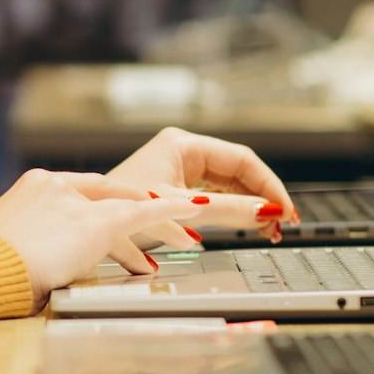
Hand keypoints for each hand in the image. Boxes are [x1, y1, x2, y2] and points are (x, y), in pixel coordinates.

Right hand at [0, 169, 204, 307]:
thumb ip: (22, 247)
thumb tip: (31, 268)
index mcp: (31, 187)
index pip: (77, 191)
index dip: (102, 204)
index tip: (117, 218)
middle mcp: (56, 186)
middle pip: (109, 192)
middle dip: (140, 209)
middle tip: (166, 220)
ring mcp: (75, 203)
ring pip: (130, 205)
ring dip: (162, 220)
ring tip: (187, 237)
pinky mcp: (94, 223)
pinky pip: (143, 214)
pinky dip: (170, 213)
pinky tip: (194, 215)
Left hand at [106, 127, 299, 244]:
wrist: (88, 228)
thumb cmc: (122, 211)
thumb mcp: (183, 211)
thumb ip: (228, 210)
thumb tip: (267, 212)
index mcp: (183, 144)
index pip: (241, 159)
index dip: (267, 184)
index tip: (284, 209)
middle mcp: (182, 152)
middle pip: (236, 171)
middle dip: (261, 197)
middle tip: (282, 223)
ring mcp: (177, 170)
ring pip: (226, 185)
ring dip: (248, 207)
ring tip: (268, 229)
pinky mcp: (173, 189)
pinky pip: (212, 197)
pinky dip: (230, 212)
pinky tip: (245, 226)